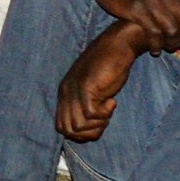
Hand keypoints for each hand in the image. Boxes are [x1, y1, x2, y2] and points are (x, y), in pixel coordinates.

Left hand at [56, 23, 139, 142]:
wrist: (117, 46)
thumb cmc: (108, 69)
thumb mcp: (93, 92)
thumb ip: (86, 107)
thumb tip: (86, 132)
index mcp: (64, 94)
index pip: (62, 128)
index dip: (82, 133)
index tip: (98, 121)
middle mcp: (66, 92)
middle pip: (68, 130)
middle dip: (89, 132)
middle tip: (105, 118)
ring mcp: (74, 89)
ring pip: (78, 125)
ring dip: (98, 124)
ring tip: (108, 109)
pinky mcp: (86, 86)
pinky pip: (90, 113)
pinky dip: (104, 113)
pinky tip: (112, 101)